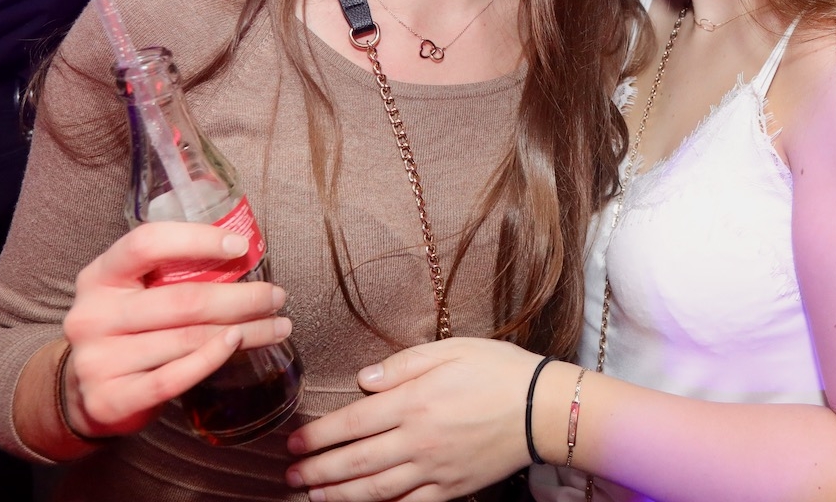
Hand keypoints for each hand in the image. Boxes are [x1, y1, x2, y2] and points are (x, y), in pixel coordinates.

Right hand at [60, 222, 291, 438]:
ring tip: (276, 325)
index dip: (197, 240)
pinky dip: (211, 360)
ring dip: (243, 331)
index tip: (241, 247)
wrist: (83, 393)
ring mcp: (97, 360)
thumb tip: (243, 255)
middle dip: (241, 297)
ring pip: (187, 339)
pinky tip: (237, 345)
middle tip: (276, 296)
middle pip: (182, 299)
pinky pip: (173, 378)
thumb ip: (171, 274)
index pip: (147, 244)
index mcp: (99, 277)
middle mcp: (92, 315)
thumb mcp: (134, 292)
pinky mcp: (109, 399)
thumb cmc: (126, 330)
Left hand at [287, 337, 546, 500]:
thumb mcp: (452, 349)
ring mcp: (435, 469)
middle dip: (319, 470)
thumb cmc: (500, 371)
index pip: (353, 423)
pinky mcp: (453, 488)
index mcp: (415, 402)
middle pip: (356, 461)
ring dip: (339, 495)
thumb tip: (364, 381)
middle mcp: (419, 440)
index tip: (294, 443)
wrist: (544, 408)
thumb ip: (404, 364)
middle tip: (291, 474)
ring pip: (376, 489)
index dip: (319, 436)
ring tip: (313, 495)